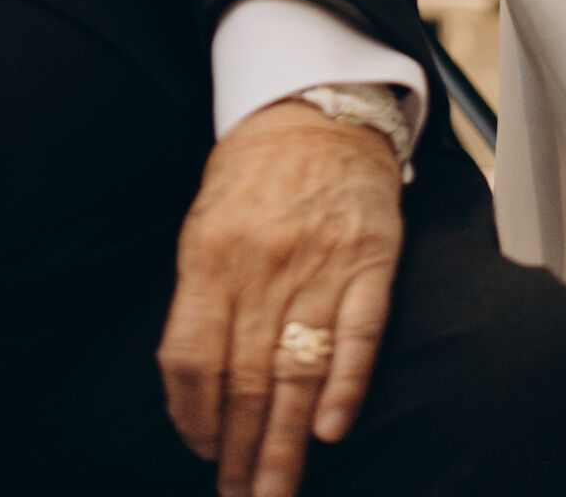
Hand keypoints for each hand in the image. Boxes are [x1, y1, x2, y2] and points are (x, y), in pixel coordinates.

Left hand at [158, 102, 403, 496]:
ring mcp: (322, 262)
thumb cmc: (254, 171)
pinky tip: (330, 430)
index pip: (193, 357)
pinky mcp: (372, 260)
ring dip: (286, 444)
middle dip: (241, 453)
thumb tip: (195, 387)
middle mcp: (265, 262)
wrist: (319, 108)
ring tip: (275, 492)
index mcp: (211, 252)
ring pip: (299, 372)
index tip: (200, 453)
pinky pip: (359, 335)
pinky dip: (345, 385)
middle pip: (247, 379)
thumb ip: (200, 297)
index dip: (193, 417)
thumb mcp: (203, 221)